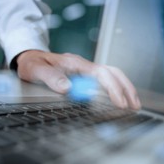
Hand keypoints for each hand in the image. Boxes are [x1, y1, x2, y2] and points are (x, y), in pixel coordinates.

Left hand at [16, 50, 140, 109]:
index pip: (101, 74)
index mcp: (75, 63)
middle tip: (134, 106)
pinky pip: (104, 80)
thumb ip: (50, 77)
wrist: (29, 57)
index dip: (112, 88)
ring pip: (111, 75)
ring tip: (133, 104)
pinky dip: (115, 89)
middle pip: (112, 72)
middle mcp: (83, 65)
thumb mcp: (36, 70)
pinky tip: (119, 99)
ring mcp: (84, 70)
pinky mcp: (83, 75)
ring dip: (124, 88)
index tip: (119, 103)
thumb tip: (68, 88)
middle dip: (126, 88)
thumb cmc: (32, 63)